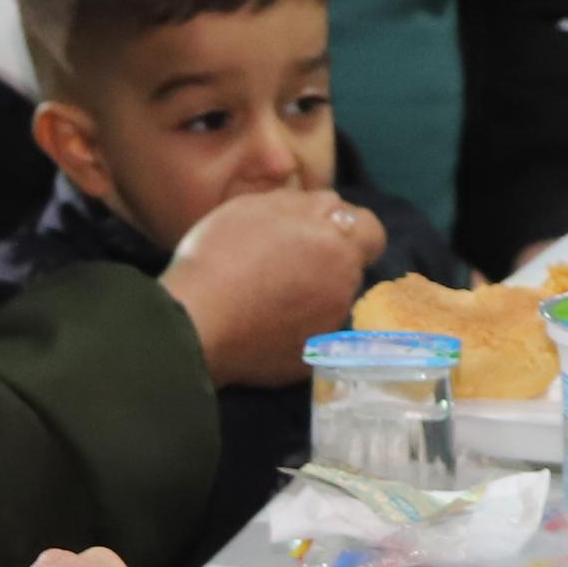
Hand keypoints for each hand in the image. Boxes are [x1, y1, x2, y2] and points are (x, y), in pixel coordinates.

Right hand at [160, 188, 379, 387]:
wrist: (195, 321)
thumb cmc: (223, 253)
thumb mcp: (263, 205)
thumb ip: (308, 204)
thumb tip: (332, 207)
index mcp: (339, 246)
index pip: (372, 231)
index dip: (347, 228)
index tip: (316, 231)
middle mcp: (345, 290)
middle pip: (349, 269)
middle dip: (327, 262)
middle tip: (282, 262)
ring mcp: (329, 330)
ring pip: (330, 303)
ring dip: (311, 296)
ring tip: (265, 296)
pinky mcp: (309, 362)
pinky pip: (308, 337)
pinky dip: (293, 330)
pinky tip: (258, 325)